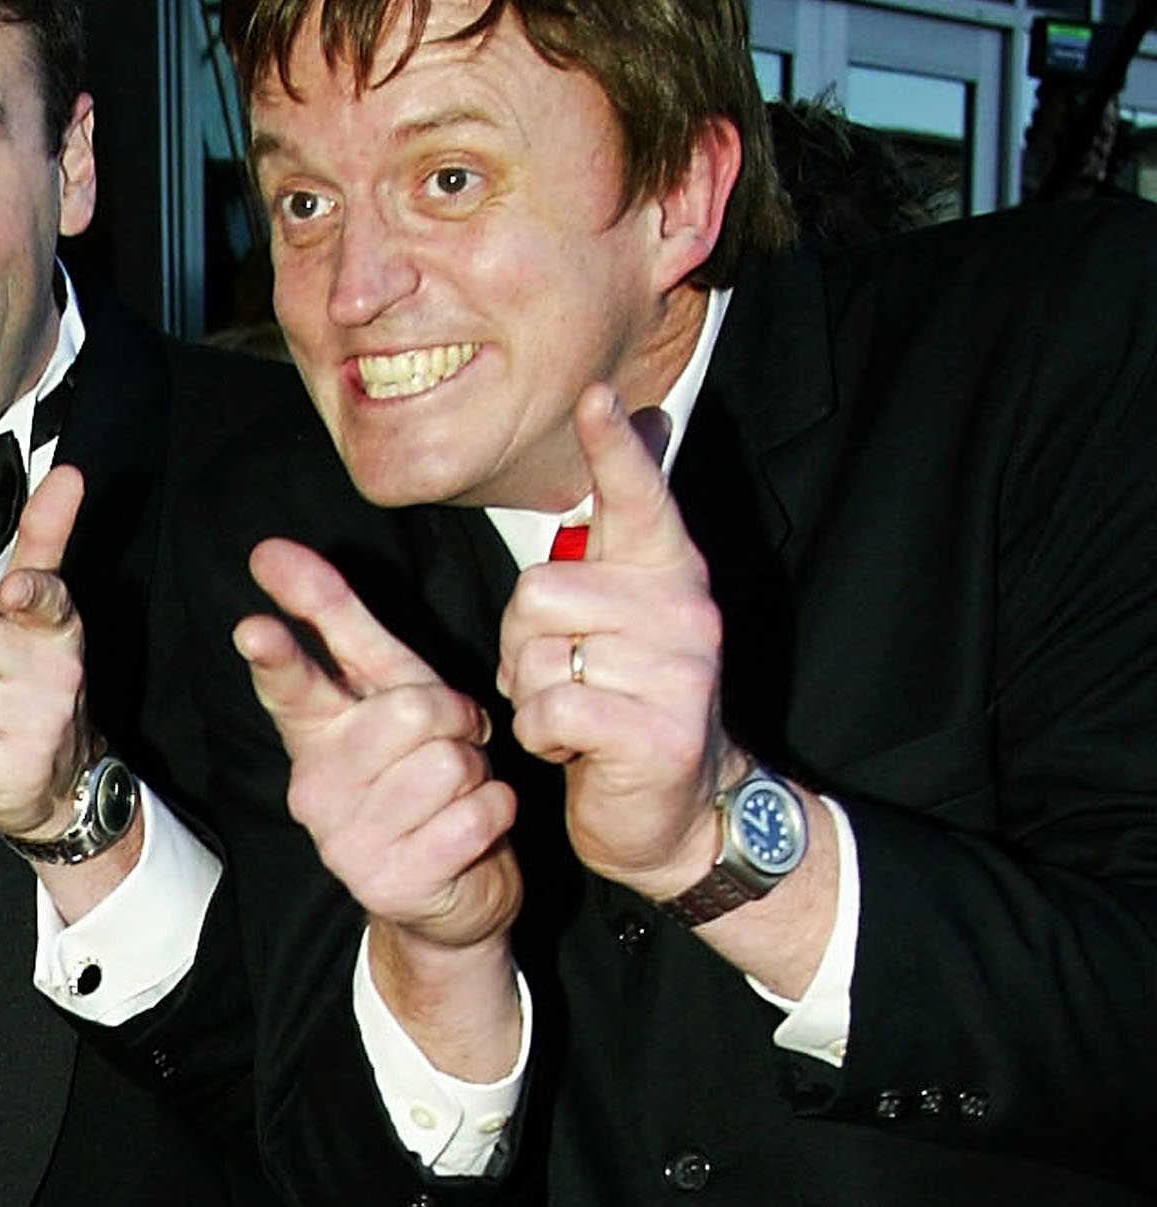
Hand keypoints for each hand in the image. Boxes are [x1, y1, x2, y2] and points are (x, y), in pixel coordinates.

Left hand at [0, 463, 102, 839]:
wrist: (63, 773)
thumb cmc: (37, 681)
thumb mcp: (44, 610)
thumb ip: (46, 540)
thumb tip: (67, 474)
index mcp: (58, 625)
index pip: (44, 594)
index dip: (24, 592)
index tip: (13, 593)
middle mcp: (55, 669)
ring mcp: (38, 720)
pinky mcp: (16, 766)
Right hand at [235, 540, 521, 953]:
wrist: (453, 890)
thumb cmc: (420, 772)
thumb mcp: (389, 689)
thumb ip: (336, 620)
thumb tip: (271, 549)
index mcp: (313, 734)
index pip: (291, 686)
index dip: (276, 655)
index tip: (255, 627)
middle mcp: (314, 788)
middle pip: (412, 712)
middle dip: (456, 721)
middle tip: (452, 746)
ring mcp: (346, 843)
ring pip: (451, 764)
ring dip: (477, 774)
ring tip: (456, 794)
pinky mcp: (391, 885)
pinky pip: (477, 813)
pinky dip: (495, 813)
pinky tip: (470, 829)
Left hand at [497, 386, 730, 897]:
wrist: (674, 809)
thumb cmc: (624, 703)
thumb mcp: (616, 617)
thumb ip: (610, 541)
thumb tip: (636, 421)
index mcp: (668, 573)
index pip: (640, 497)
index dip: (614, 449)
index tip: (598, 397)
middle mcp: (684, 611)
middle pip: (538, 591)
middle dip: (522, 643)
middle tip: (562, 676)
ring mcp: (680, 671)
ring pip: (539, 657)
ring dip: (535, 696)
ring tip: (578, 712)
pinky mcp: (657, 731)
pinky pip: (550, 711)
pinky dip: (542, 738)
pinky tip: (578, 748)